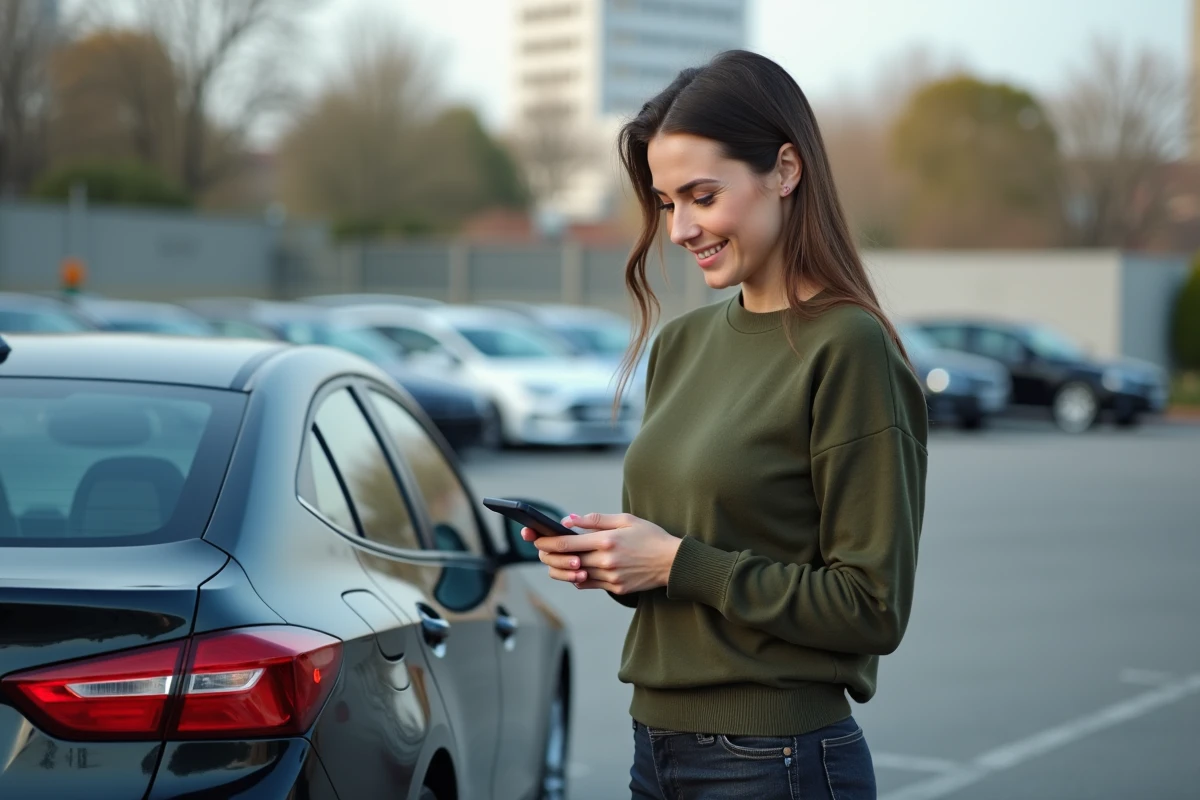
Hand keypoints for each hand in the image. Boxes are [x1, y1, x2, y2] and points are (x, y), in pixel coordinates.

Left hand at [520, 513, 681, 594]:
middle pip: (566, 561)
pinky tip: (575, 570)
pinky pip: (588, 585)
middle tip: (541, 551)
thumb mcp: (625, 520)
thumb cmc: (650, 536)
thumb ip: (595, 520)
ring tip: (555, 561)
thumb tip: (568, 520)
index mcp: (607, 541)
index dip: (546, 543)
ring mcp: (611, 577)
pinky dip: (578, 578)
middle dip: (549, 556)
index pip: (566, 544)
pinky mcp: (616, 588)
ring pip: (575, 575)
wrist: (672, 562)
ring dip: (561, 569)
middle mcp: (606, 561)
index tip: (536, 540)